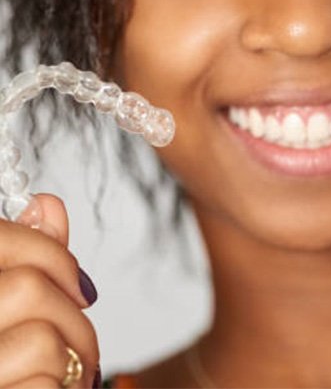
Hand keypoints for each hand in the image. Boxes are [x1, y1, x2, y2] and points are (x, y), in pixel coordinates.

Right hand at [0, 194, 98, 387]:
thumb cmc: (17, 358)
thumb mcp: (18, 297)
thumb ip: (32, 252)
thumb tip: (45, 204)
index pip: (1, 238)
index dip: (51, 253)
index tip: (78, 283)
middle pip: (29, 288)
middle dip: (73, 316)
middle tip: (79, 338)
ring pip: (42, 339)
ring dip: (71, 356)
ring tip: (68, 370)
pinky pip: (43, 385)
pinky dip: (62, 388)